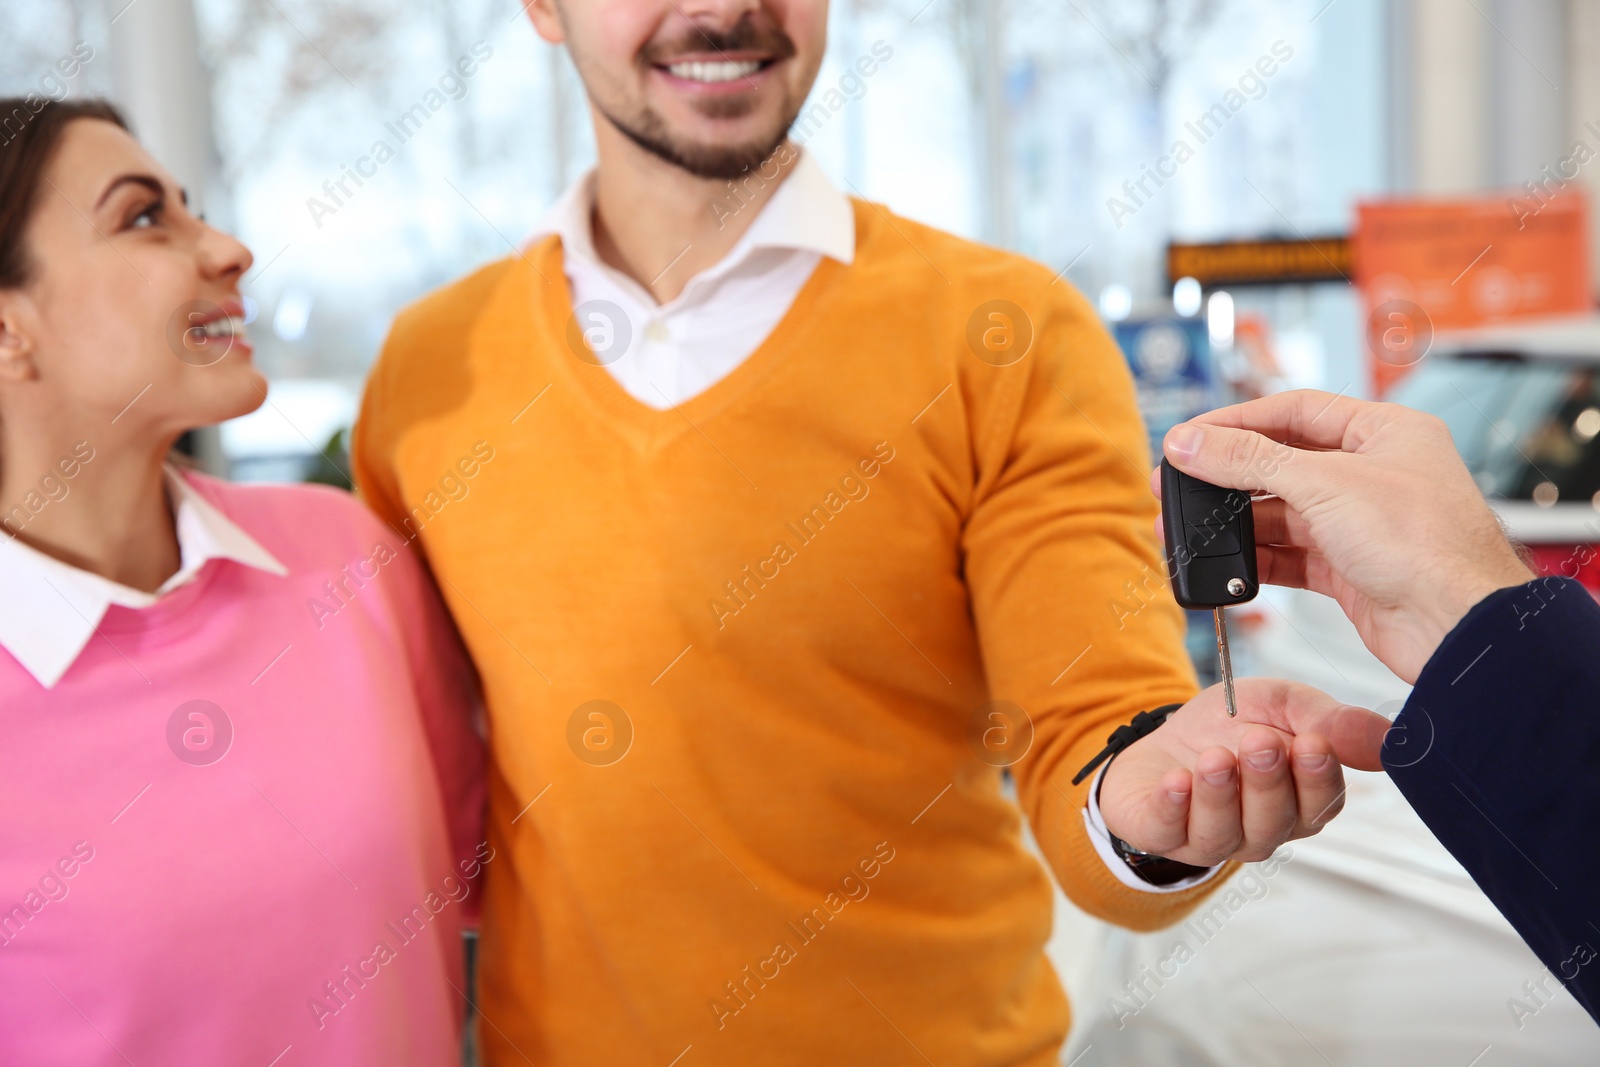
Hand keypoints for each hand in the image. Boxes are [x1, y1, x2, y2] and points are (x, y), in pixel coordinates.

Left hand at [1099, 678, 1388, 864]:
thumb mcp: (1283, 704)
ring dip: (1220, 795)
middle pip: (1273, 821)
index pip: (1321, 804)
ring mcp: (1211, 838)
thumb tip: (1388, 736)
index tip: (1311, 743)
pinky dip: (1172, 806)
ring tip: (1215, 759)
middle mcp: (1261, 830)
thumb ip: (1330, 720)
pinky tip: (1176, 780)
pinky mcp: (1161, 833)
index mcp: (1301, 803)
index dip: (1317, 777)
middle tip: (1261, 742)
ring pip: (1223, 832)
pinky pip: (1167, 832)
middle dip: (1267, 782)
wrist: (1168, 731)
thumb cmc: (1233, 723)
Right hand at [1154, 389, 1534, 683]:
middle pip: (1283, 461)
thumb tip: (1192, 444)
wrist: (1458, 627)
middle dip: (1228, 473)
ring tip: (1190, 527)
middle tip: (1179, 481)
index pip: (1296, 410)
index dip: (1238, 420)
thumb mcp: (1325, 485)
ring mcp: (1361, 523)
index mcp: (1385, 432)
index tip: (1191, 436)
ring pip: (1282, 512)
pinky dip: (1256, 558)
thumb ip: (1249, 461)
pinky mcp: (1350, 569)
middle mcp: (1374, 473)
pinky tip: (1226, 563)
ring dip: (1236, 520)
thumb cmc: (1427, 545)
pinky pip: (1290, 555)